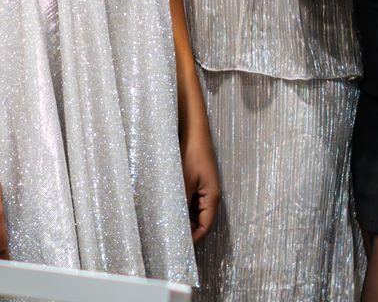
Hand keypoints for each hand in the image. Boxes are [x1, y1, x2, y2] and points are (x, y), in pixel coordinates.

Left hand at [180, 110, 220, 242]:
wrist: (193, 130)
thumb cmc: (191, 153)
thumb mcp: (183, 181)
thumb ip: (180, 204)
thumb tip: (174, 225)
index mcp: (212, 198)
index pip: (204, 228)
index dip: (193, 240)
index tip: (177, 247)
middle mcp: (210, 196)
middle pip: (200, 222)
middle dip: (186, 230)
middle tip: (167, 238)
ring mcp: (204, 189)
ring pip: (193, 212)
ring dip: (182, 218)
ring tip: (164, 224)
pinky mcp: (197, 182)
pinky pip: (190, 201)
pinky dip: (181, 206)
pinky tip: (167, 207)